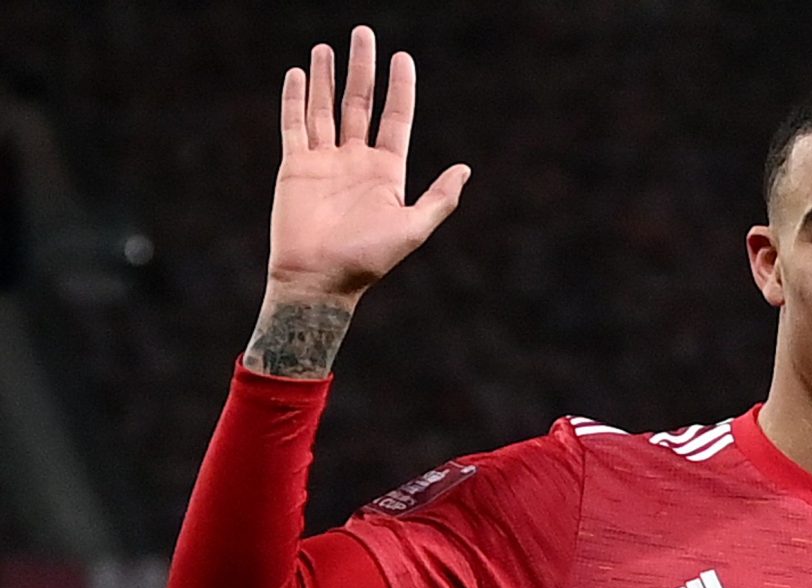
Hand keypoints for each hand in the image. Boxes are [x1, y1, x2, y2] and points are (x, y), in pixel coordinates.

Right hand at [268, 26, 469, 298]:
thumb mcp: (413, 229)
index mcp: (387, 171)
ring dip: (325, 77)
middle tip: (363, 33)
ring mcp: (325, 162)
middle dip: (362, 68)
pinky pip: (294, 126)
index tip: (402, 57)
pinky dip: (294, 99)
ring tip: (326, 47)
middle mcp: (356, 161)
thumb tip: (466, 169)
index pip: (396, 118)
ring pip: (325, 108)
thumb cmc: (368, 260)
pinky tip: (298, 73)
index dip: (400, 87)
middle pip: (360, 103)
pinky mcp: (295, 167)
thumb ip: (439, 198)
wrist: (320, 281)